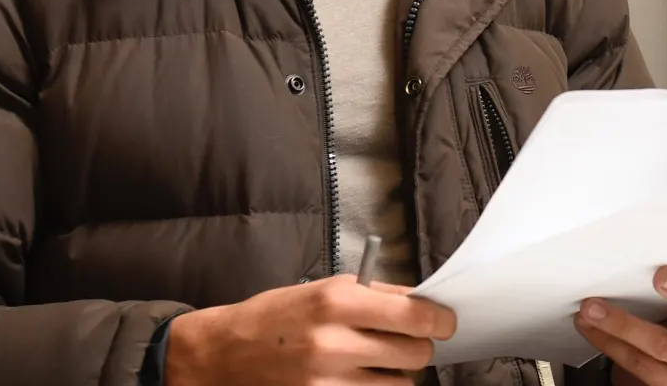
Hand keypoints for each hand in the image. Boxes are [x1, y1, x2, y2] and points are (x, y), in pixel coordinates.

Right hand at [165, 275, 455, 385]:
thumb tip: (422, 301)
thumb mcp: (324, 289)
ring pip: (399, 385)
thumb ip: (375, 295)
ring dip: (395, 374)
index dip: (439, 320)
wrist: (221, 355)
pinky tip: (358, 379)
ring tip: (372, 362)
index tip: (445, 322)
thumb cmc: (276, 317)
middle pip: (415, 354)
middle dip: (417, 347)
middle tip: (404, 342)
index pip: (415, 315)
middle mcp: (334, 343)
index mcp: (338, 301)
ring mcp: (326, 381)